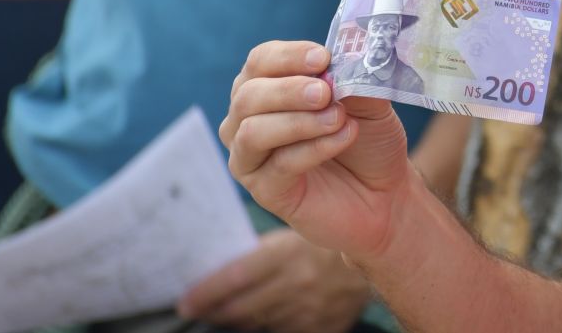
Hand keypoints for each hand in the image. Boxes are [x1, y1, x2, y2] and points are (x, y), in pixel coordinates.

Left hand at [178, 228, 368, 332]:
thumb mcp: (289, 237)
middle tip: (197, 312)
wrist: (375, 251)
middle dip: (215, 312)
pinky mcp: (321, 326)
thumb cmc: (320, 240)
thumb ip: (258, 257)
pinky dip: (267, 324)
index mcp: (287, 255)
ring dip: (239, 320)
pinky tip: (259, 318)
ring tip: (225, 314)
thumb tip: (216, 278)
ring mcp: (310, 309)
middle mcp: (297, 284)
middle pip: (241, 309)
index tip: (185, 303)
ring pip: (259, 323)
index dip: (205, 294)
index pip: (234, 280)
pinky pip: (283, 330)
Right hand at [221, 40, 414, 262]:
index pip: (260, 61)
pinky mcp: (265, 191)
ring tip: (339, 118)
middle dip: (288, 90)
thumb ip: (354, 78)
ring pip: (252, 132)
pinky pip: (278, 165)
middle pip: (247, 95)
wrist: (385, 193)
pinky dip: (314, 149)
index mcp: (268, 86)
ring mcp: (251, 157)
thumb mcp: (369, 101)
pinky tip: (344, 137)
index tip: (323, 58)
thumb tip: (345, 58)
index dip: (288, 57)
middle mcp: (247, 119)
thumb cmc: (369, 140)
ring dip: (298, 121)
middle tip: (325, 92)